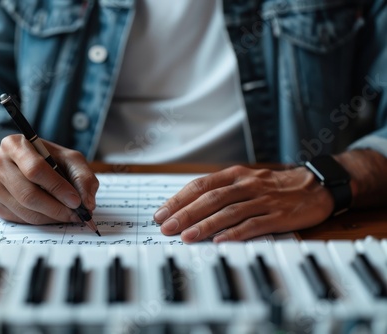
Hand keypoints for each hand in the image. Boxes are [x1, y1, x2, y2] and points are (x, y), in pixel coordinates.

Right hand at [0, 134, 98, 223]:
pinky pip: (20, 219)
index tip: (76, 200)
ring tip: (68, 214)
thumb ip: (84, 177)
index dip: (57, 187)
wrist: (28, 164)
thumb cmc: (50, 160)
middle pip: (27, 194)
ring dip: (51, 217)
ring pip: (24, 210)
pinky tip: (52, 214)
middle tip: (75, 214)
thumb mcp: (71, 159)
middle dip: (56, 208)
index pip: (35, 169)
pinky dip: (41, 220)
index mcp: (14, 145)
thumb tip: (87, 203)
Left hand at [154, 165, 333, 242]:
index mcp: (235, 175)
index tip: (161, 213)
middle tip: (166, 227)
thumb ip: (220, 191)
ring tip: (186, 236)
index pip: (200, 186)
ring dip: (205, 224)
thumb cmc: (275, 186)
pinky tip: (220, 241)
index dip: (179, 199)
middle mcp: (247, 185)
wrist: (317, 185)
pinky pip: (254, 225)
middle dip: (185, 213)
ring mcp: (263, 200)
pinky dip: (236, 233)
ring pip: (229, 211)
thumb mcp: (246, 181)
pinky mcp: (280, 216)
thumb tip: (188, 206)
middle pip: (210, 198)